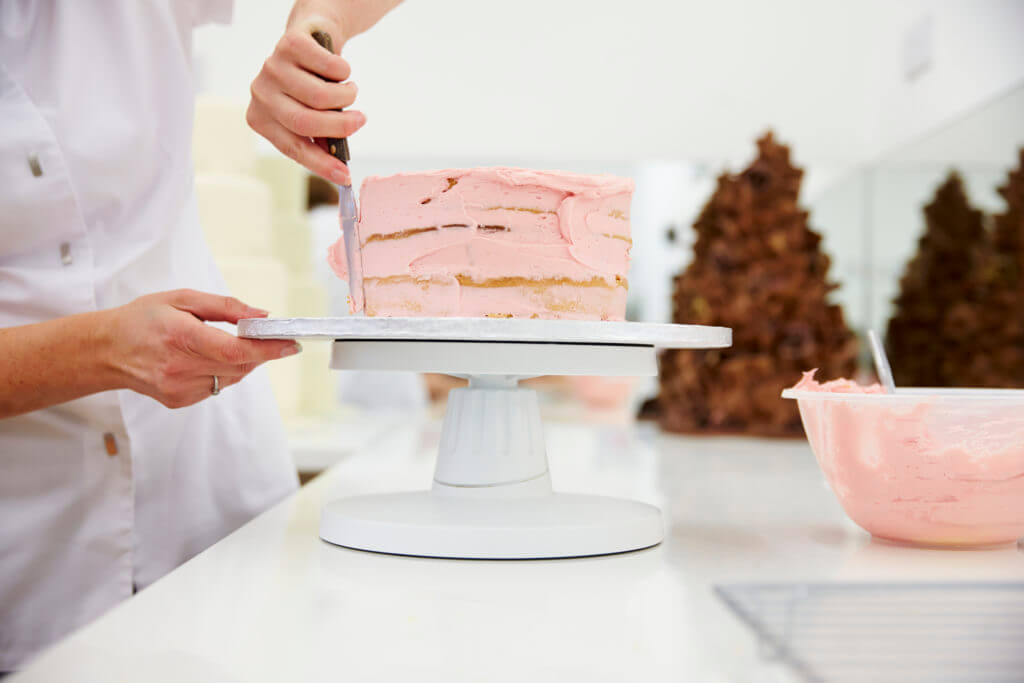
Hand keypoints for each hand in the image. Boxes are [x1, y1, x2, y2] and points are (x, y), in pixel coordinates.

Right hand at [106, 290, 300, 408]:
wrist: (107, 351)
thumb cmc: (143, 319)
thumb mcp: (181, 299)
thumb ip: (225, 307)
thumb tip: (261, 316)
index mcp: (179, 336)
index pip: (233, 350)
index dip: (266, 349)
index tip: (290, 344)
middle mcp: (179, 367)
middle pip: (239, 365)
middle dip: (260, 352)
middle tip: (270, 337)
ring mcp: (179, 388)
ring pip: (232, 377)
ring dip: (242, 361)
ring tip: (229, 343)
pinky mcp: (180, 401)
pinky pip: (217, 386)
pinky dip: (223, 372)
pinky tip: (206, 358)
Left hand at [247, 10, 362, 184]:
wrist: (313, 37)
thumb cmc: (314, 84)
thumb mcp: (313, 115)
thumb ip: (321, 139)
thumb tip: (339, 168)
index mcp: (262, 119)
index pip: (293, 148)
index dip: (321, 164)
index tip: (346, 176)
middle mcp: (261, 94)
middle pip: (305, 122)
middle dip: (340, 126)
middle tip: (361, 120)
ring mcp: (272, 67)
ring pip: (320, 96)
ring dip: (347, 95)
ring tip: (351, 90)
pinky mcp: (290, 44)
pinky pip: (329, 67)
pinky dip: (344, 71)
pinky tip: (340, 69)